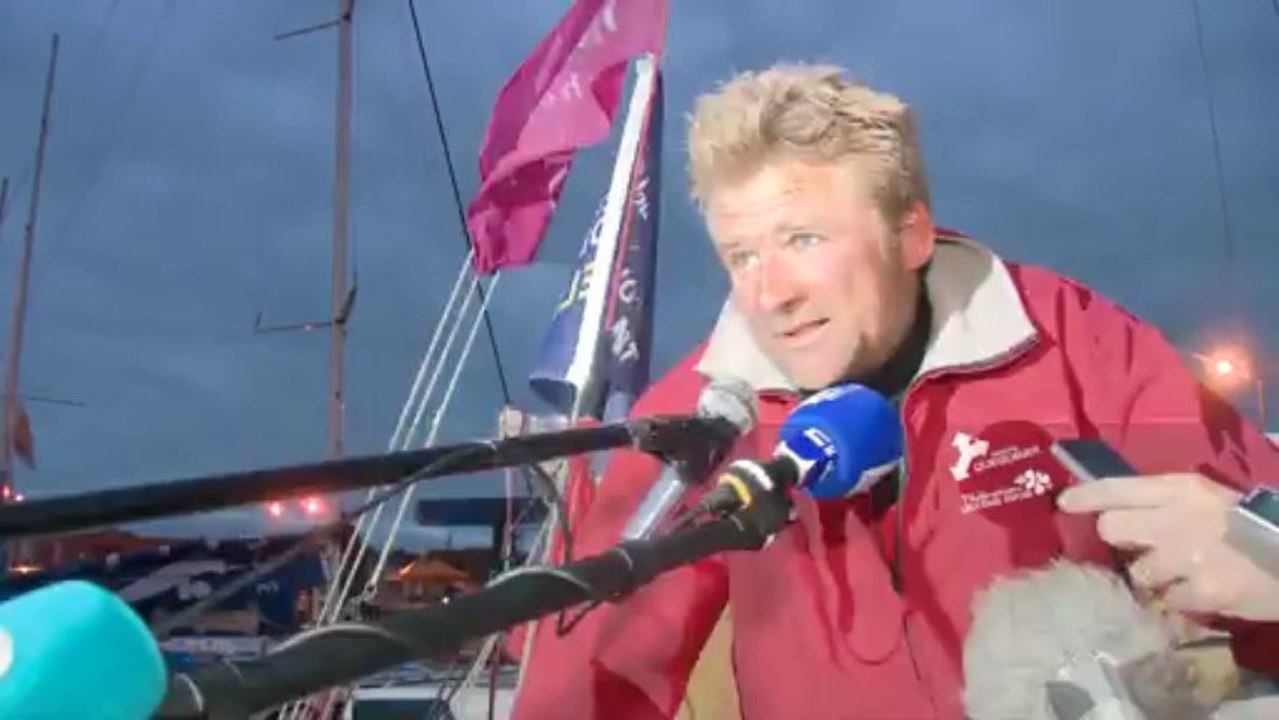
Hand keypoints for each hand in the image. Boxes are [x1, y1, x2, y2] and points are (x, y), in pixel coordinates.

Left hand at [1058, 473, 1278, 621]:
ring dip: (1154, 576)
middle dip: (1119, 540)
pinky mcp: (1202, 592)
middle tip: (1138, 546)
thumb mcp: (1206, 497)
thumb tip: (1113, 509)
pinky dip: (1180, 600)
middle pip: (1111, 528)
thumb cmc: (1250, 524)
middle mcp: (1177, 517)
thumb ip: (1163, 501)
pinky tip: (1201, 591)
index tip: (1063, 502)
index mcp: (1180, 488)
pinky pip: (1168, 600)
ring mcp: (1187, 556)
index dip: (1086, 496)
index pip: (1116, 486)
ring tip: (1182, 572)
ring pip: (1138, 571)